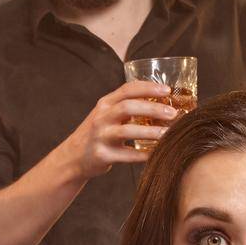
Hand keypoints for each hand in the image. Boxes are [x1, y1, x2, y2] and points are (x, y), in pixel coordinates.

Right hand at [61, 81, 185, 179]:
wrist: (72, 157)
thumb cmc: (98, 134)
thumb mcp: (107, 115)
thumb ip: (127, 107)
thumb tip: (164, 105)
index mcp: (105, 104)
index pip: (127, 89)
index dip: (148, 88)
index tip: (167, 90)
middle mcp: (101, 117)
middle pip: (128, 107)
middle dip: (153, 108)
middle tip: (173, 113)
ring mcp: (100, 136)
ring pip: (127, 131)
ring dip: (150, 132)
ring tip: (168, 134)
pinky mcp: (101, 155)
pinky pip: (126, 155)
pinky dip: (143, 155)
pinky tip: (156, 154)